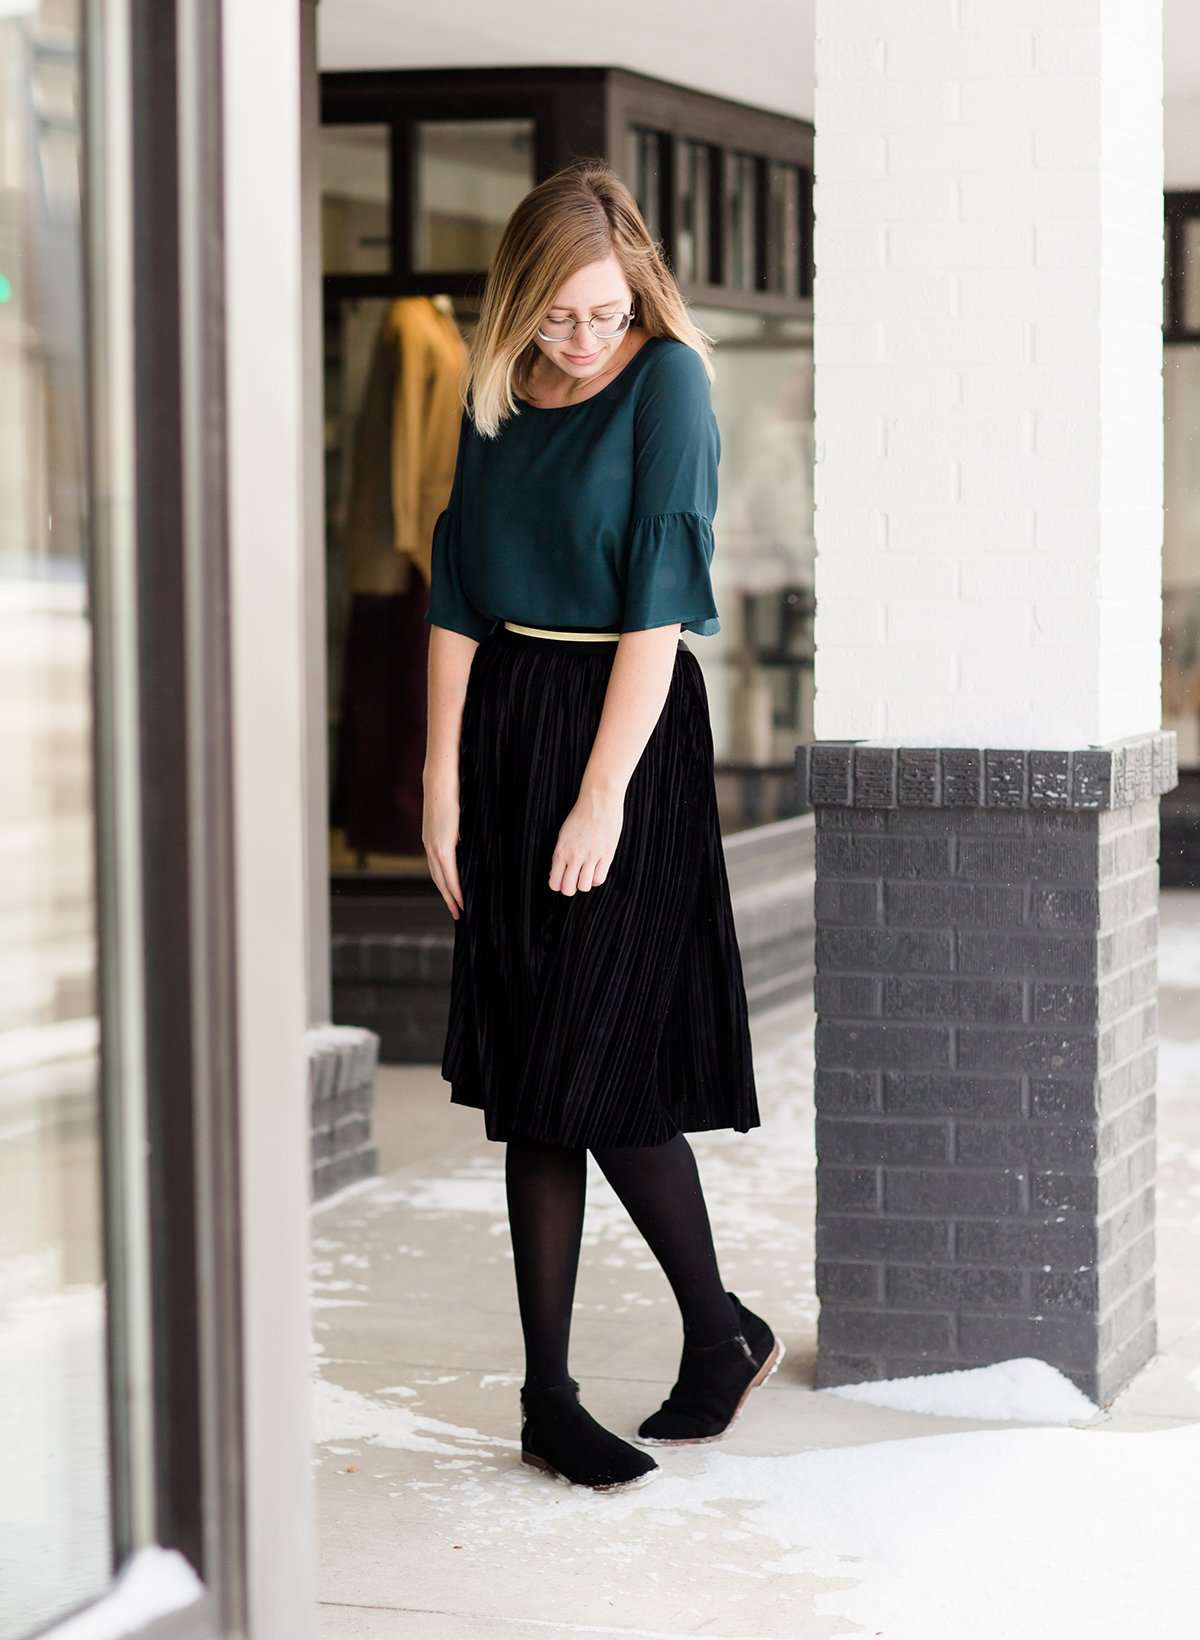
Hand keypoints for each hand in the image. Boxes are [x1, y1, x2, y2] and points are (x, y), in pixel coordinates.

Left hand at [422, 770, 463, 919]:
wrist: (440, 779)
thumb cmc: (451, 791)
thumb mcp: (455, 815)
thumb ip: (460, 829)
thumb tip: (471, 837)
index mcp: (432, 840)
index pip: (438, 869)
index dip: (446, 886)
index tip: (454, 899)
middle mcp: (429, 847)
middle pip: (438, 879)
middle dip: (448, 898)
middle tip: (458, 913)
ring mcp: (434, 847)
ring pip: (442, 880)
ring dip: (451, 897)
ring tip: (461, 911)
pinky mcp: (442, 846)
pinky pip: (449, 873)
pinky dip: (456, 888)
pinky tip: (462, 899)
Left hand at [549, 784, 624, 894]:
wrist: (599, 800)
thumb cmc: (580, 815)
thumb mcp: (564, 835)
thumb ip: (560, 855)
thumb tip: (555, 874)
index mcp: (560, 851)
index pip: (554, 882)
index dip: (559, 885)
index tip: (564, 879)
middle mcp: (574, 856)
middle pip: (568, 889)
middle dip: (571, 888)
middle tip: (575, 879)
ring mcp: (590, 856)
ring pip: (584, 886)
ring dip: (585, 883)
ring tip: (587, 873)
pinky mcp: (606, 855)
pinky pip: (599, 878)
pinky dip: (596, 878)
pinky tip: (597, 869)